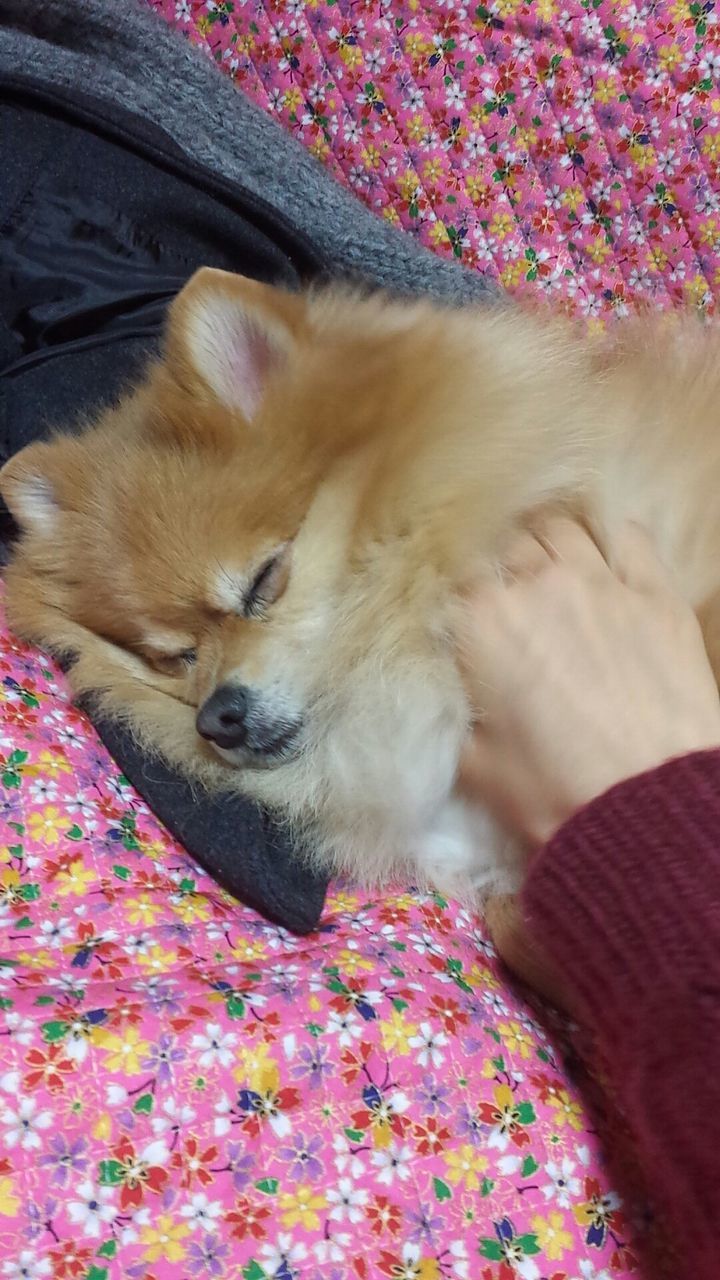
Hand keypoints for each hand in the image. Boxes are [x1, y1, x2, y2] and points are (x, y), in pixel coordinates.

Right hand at [458, 518, 719, 849]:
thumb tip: (444, 687)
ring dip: (548, 546)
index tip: (461, 613)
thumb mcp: (472, 763)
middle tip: (508, 603)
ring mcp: (603, 582)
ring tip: (552, 575)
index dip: (456, 592)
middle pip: (506, 544)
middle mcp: (538, 583)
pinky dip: (611, 542)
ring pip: (562, 529)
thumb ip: (450, 709)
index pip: (454, 572)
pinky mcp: (658, 593)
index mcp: (480, 620)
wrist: (647, 807)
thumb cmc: (551, 791)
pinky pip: (630, 538)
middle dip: (502, 568)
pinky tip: (606, 563)